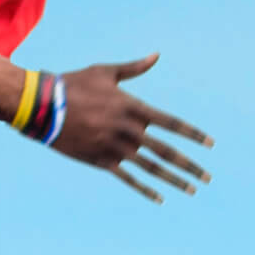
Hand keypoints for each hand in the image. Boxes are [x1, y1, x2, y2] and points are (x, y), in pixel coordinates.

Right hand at [53, 54, 213, 202]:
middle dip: (190, 166)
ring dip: (174, 180)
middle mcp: (129, 130)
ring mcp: (115, 148)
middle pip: (167, 152)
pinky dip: (145, 190)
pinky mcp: (101, 161)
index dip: (193, 135)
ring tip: (192, 190)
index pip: (172, 124)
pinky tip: (160, 198)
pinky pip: (128, 179)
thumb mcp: (106, 72)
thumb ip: (134, 68)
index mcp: (133, 107)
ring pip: (151, 169)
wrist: (43, 107)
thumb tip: (156, 56)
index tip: (211, 145)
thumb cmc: (74, 84)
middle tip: (208, 178)